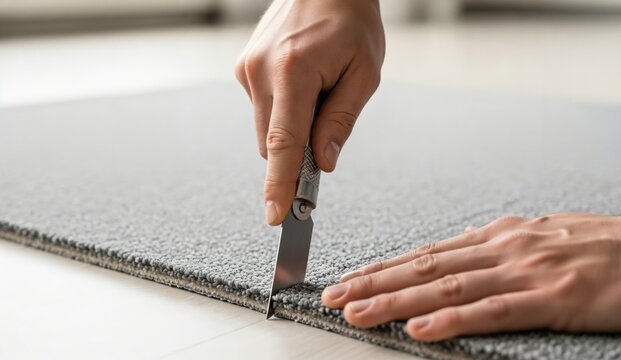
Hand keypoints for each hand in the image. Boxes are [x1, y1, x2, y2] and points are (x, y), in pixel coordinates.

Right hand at [235, 0, 384, 224]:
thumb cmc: (352, 21)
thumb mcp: (364, 72)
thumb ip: (341, 120)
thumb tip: (324, 163)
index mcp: (293, 72)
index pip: (283, 143)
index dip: (279, 184)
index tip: (276, 215)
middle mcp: (260, 71)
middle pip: (272, 143)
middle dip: (296, 155)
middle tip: (324, 145)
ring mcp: (247, 68)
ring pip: (266, 129)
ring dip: (290, 130)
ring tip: (319, 94)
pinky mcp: (244, 67)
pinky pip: (262, 108)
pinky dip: (283, 112)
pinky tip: (303, 84)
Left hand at [322, 213, 620, 340]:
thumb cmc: (599, 246)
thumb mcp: (538, 238)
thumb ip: (496, 250)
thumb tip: (458, 259)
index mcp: (497, 237)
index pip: (426, 254)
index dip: (383, 267)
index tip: (349, 279)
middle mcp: (501, 249)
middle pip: (424, 268)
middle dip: (374, 283)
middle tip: (334, 296)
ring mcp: (524, 272)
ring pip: (446, 288)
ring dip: (396, 301)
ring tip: (357, 313)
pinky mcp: (552, 298)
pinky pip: (493, 312)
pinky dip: (451, 321)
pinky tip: (421, 330)